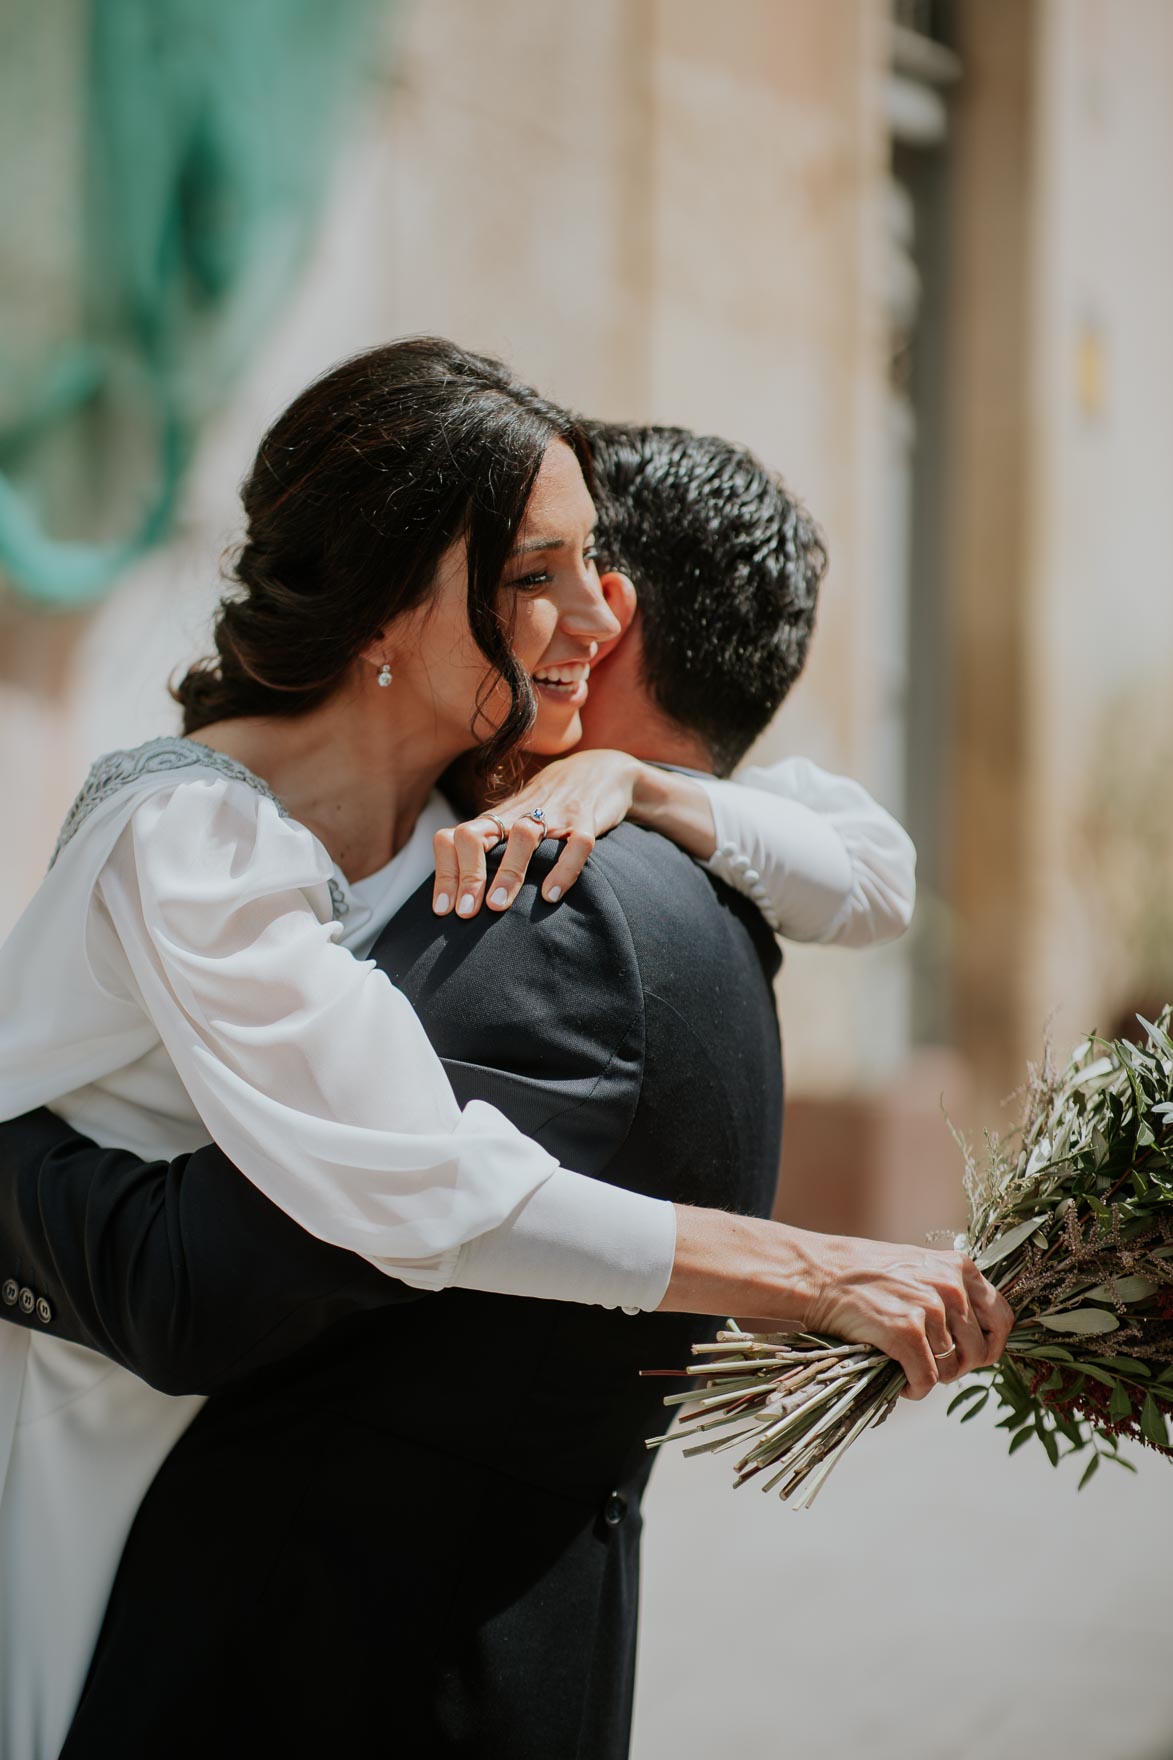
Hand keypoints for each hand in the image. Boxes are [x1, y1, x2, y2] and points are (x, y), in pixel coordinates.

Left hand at [431, 750, 643, 916]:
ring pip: (523, 835)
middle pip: (476, 835)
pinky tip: (551, 897)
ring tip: (497, 907)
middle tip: (467, 913)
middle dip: (469, 875)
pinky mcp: (586, 820)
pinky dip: (563, 871)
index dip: (445, 873)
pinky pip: (575, 845)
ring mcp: (553, 814)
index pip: (453, 839)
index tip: (443, 910)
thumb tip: (464, 894)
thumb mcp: (513, 822)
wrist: (597, 770)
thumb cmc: (548, 805)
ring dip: (507, 872)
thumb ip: (492, 849)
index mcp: (496, 818)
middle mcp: (517, 814)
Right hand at [659, 1210, 1013, 1400]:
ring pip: (952, 1370)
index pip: (1003, 1319)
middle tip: (933, 1367)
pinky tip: (900, 1384)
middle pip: (979, 1351)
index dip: (991, 1345)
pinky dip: (915, 1390)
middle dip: (958, 1368)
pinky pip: (927, 1381)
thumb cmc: (864, 1274)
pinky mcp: (905, 1332)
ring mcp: (929, 1309)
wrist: (818, 1273)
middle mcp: (951, 1287)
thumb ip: (950, 1293)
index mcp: (959, 1268)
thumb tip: (976, 1337)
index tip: (972, 1357)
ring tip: (910, 1371)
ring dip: (933, 1378)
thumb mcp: (919, 1268)